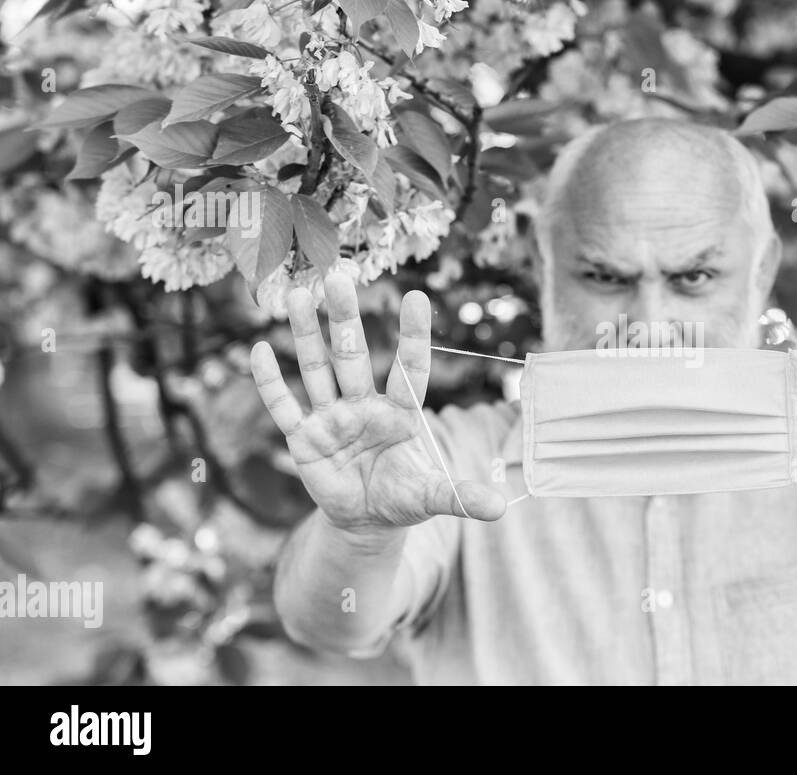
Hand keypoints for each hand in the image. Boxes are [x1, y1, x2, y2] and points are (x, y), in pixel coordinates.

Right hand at [250, 273, 505, 532]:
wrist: (365, 521)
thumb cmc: (402, 498)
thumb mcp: (433, 497)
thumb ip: (461, 496)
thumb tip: (501, 509)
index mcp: (400, 414)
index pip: (408, 369)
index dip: (412, 336)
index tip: (417, 298)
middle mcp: (364, 407)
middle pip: (353, 357)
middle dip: (346, 319)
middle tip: (339, 276)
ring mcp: (331, 419)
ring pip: (317, 369)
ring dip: (308, 334)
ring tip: (301, 295)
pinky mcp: (304, 439)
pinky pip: (284, 406)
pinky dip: (270, 381)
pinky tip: (259, 349)